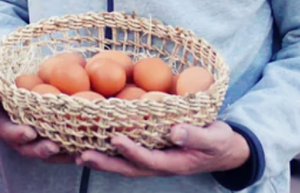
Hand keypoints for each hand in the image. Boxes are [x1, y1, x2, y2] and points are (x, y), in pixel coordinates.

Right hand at [0, 79, 73, 163]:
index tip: (30, 133)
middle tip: (53, 147)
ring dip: (58, 154)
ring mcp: (31, 142)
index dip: (18, 135)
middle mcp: (17, 139)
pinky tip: (82, 148)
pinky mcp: (45, 140)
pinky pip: (57, 150)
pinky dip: (68, 152)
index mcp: (3, 126)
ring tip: (72, 151)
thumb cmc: (0, 91)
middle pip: (28, 149)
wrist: (9, 97)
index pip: (8, 133)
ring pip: (43, 152)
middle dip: (40, 149)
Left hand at [77, 122, 248, 177]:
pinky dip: (108, 153)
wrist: (222, 150)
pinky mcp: (150, 154)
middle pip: (127, 168)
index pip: (149, 160)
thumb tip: (175, 132)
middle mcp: (159, 165)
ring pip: (123, 165)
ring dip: (101, 161)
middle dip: (105, 163)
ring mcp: (153, 162)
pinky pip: (125, 157)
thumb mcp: (214, 138)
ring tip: (77, 155)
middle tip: (81, 156)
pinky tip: (91, 144)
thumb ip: (195, 136)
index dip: (132, 151)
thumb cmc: (218, 142)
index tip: (116, 139)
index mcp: (174, 163)